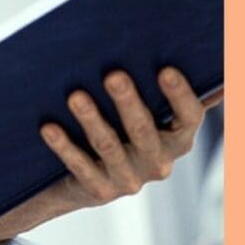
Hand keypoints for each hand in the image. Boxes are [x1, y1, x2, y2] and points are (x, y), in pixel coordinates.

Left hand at [40, 68, 219, 209]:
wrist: (78, 179)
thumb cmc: (114, 126)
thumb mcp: (139, 110)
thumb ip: (157, 86)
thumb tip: (195, 53)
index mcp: (176, 138)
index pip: (189, 117)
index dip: (180, 95)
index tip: (166, 70)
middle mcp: (159, 162)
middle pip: (144, 129)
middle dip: (128, 101)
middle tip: (113, 75)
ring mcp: (129, 180)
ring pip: (109, 146)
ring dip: (92, 119)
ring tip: (75, 96)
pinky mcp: (99, 191)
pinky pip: (80, 166)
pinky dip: (64, 146)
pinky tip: (49, 127)